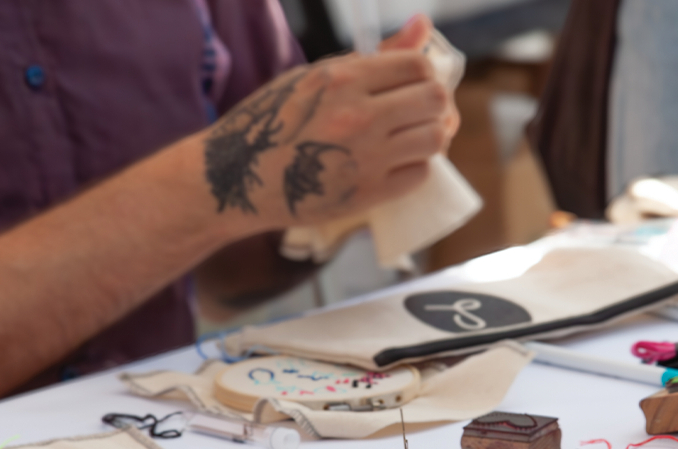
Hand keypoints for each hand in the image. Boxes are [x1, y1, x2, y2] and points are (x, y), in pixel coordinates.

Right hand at [200, 22, 452, 231]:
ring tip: (414, 136)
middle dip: (437, 104)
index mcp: (343, 78)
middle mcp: (359, 116)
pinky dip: (416, 166)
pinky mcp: (367, 194)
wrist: (240, 175)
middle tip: (422, 111)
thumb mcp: (318, 77)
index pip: (418, 65)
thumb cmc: (276, 120)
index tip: (418, 83)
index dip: (427, 72)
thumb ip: (375, 56)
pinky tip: (398, 162)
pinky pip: (419, 174)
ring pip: (434, 139)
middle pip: (435, 100)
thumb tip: (423, 25)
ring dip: (432, 136)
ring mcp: (365, 158)